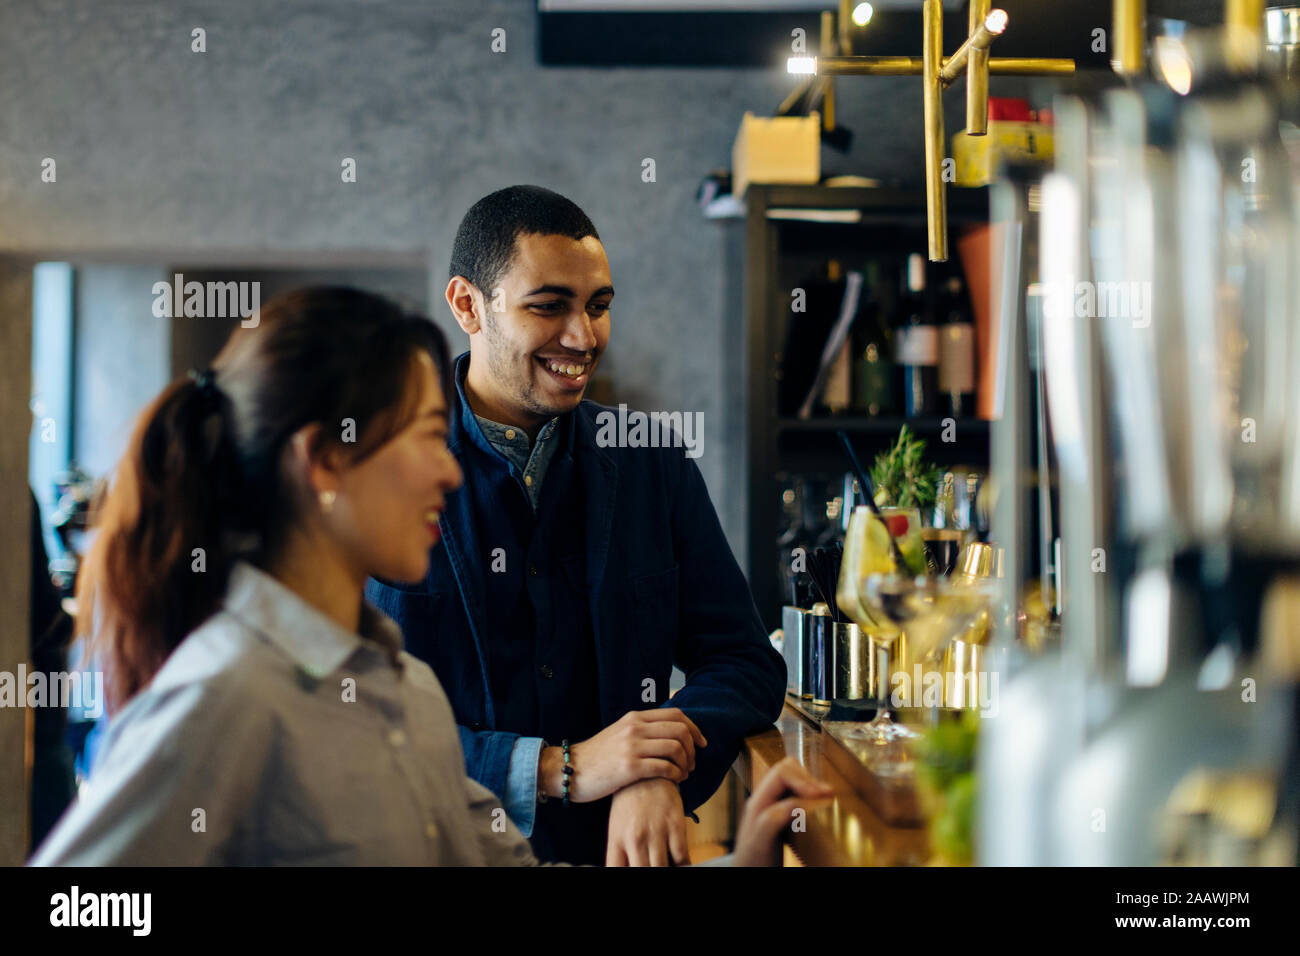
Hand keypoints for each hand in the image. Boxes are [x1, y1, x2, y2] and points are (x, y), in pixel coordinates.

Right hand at [541, 708, 706, 803]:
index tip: (701, 743)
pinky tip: (675, 781)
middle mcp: (635, 728)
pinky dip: (676, 775)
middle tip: (692, 763)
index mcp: (635, 717)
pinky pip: (665, 767)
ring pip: (675, 748)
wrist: (569, 769)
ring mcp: (632, 746)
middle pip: (680, 730)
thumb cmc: (597, 756)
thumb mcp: (620, 733)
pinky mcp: (629, 767)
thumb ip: (642, 729)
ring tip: (684, 774)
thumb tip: (669, 730)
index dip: (695, 728)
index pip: (676, 715)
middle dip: (693, 748)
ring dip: (686, 763)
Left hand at [605, 778, 687, 866]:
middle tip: (653, 867)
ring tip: (667, 866)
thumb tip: (624, 869)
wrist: (648, 772)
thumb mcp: (617, 828)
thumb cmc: (630, 804)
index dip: (625, 878)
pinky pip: (681, 856)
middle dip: (648, 873)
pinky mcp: (675, 825)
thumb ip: (620, 855)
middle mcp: (634, 839)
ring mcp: (655, 832)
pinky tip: (682, 865)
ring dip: (666, 870)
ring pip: (662, 869)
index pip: (615, 871)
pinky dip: (684, 865)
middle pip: (642, 872)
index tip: (636, 873)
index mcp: (617, 840)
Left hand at [733, 757, 833, 866]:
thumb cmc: (752, 861)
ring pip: (793, 780)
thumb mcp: (760, 841)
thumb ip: (774, 819)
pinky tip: (819, 806)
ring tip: (826, 796)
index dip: (803, 781)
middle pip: (787, 770)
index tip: (822, 797)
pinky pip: (796, 794)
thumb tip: (799, 802)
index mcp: (758, 801)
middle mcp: (764, 798)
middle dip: (809, 778)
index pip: (781, 774)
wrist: (747, 874)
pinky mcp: (781, 814)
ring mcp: (772, 804)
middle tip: (828, 793)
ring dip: (810, 784)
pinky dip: (810, 795)